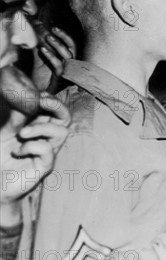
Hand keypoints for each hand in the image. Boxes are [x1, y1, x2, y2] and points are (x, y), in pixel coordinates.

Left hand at [1, 94, 69, 225]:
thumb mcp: (5, 131)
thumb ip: (16, 115)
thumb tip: (24, 94)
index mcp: (39, 128)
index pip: (55, 110)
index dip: (51, 100)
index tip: (39, 93)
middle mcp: (46, 139)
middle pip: (66, 118)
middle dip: (57, 106)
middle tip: (41, 101)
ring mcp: (48, 153)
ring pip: (61, 132)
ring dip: (41, 128)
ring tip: (22, 133)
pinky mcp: (45, 166)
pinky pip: (47, 150)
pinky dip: (31, 147)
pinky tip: (17, 152)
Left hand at [31, 27, 76, 92]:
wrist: (43, 96)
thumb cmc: (43, 80)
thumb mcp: (43, 61)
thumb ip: (44, 51)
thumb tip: (39, 37)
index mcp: (69, 60)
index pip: (72, 46)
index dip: (65, 36)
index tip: (55, 29)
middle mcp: (72, 65)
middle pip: (73, 48)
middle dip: (64, 37)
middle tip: (53, 29)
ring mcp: (68, 72)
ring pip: (68, 55)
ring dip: (58, 44)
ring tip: (47, 37)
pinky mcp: (62, 78)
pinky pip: (58, 65)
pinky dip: (51, 56)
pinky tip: (42, 50)